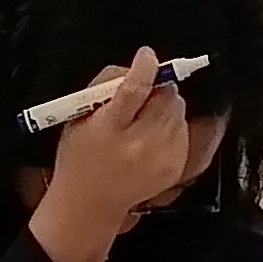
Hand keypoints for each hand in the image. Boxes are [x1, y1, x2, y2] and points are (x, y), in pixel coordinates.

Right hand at [28, 53, 194, 261]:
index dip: (145, 67)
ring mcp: (160, 159)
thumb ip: (103, 88)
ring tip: (145, 117)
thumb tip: (134, 67)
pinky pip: (183, 130)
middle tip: (144, 92)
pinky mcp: (174, 168)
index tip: (146, 57)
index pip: (134, 89)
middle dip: (157, 86)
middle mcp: (138, 145)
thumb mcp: (78, 118)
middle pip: (165, 98)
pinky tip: (152, 134)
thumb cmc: (80, 158)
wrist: (90, 205)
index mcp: (109, 129)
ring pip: (178, 110)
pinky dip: (172, 125)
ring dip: (165, 105)